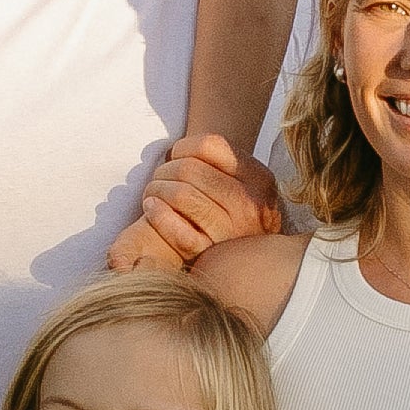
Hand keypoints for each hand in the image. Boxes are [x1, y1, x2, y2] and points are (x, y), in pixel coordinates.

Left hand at [119, 131, 282, 271]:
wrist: (253, 264)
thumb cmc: (235, 218)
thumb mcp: (244, 184)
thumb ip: (222, 162)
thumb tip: (178, 151)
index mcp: (259, 179)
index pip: (210, 144)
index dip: (183, 147)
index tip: (175, 157)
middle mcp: (249, 204)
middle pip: (189, 169)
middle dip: (164, 170)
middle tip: (158, 178)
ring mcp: (230, 231)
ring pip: (181, 194)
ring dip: (156, 189)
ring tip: (153, 193)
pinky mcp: (207, 252)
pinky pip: (175, 228)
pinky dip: (156, 213)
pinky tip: (151, 207)